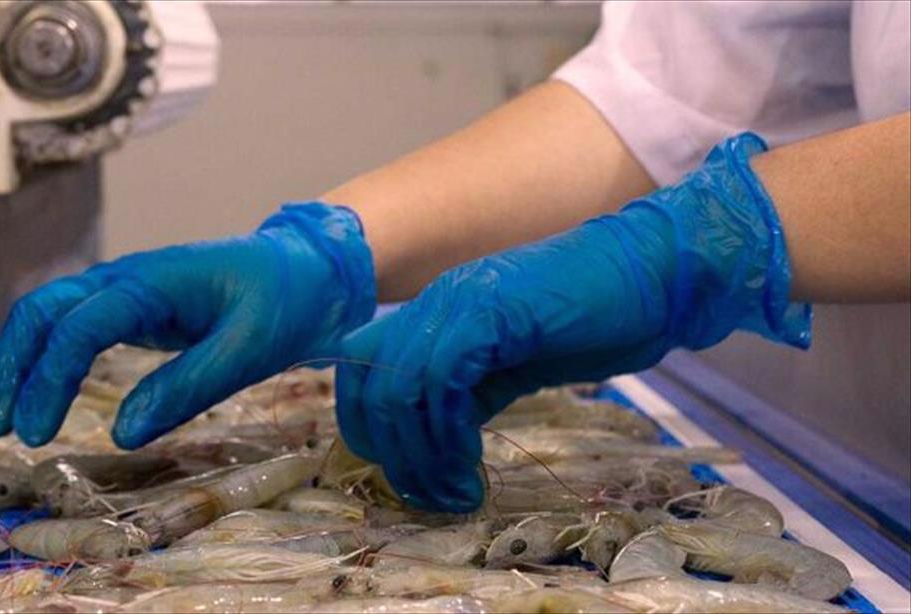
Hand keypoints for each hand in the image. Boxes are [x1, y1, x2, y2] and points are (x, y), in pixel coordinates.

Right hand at [0, 202, 375, 447]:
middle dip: (12, 366)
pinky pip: (76, 326)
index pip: (80, 325)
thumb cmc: (285, 303)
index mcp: (155, 282)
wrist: (308, 272)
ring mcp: (129, 290)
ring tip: (7, 419)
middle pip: (44, 310)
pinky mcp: (137, 307)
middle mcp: (130, 279)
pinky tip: (42, 393)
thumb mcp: (247, 351)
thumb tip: (123, 434)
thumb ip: (187, 388)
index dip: (51, 378)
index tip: (37, 431)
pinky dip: (49, 358)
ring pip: (51, 315)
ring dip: (21, 362)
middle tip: (0, 427)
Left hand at [335, 133, 810, 511]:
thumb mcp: (513, 364)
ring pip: (399, 388)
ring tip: (455, 491)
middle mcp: (436, 304)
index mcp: (436, 313)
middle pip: (368, 384)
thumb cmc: (594, 320)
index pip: (361, 369)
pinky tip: (472, 463)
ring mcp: (461, 303)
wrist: (656, 277)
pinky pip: (441, 380)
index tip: (408, 471)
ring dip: (420, 455)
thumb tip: (434, 439)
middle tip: (430, 493)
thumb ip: (468, 391)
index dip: (368, 428)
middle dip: (392, 452)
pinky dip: (446, 433)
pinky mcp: (494, 312)